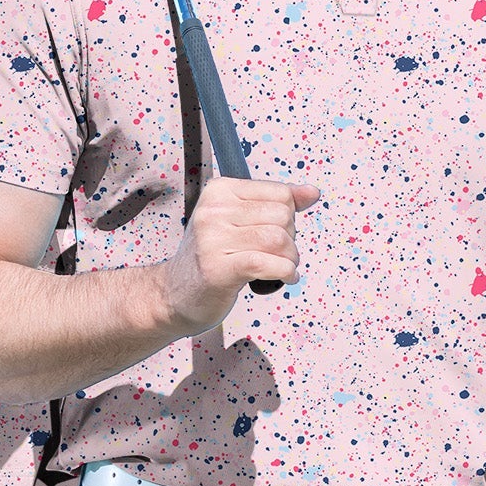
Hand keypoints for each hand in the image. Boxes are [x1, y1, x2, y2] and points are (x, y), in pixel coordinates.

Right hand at [156, 176, 320, 332]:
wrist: (174, 294)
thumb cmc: (210, 258)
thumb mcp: (240, 221)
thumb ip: (277, 204)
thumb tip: (311, 192)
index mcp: (220, 191)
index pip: (281, 193)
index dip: (290, 217)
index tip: (276, 232)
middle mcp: (214, 210)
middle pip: (283, 216)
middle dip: (290, 240)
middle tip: (277, 255)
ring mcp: (213, 239)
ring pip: (278, 240)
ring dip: (289, 259)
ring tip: (280, 268)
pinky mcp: (218, 268)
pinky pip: (267, 263)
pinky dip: (284, 272)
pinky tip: (283, 278)